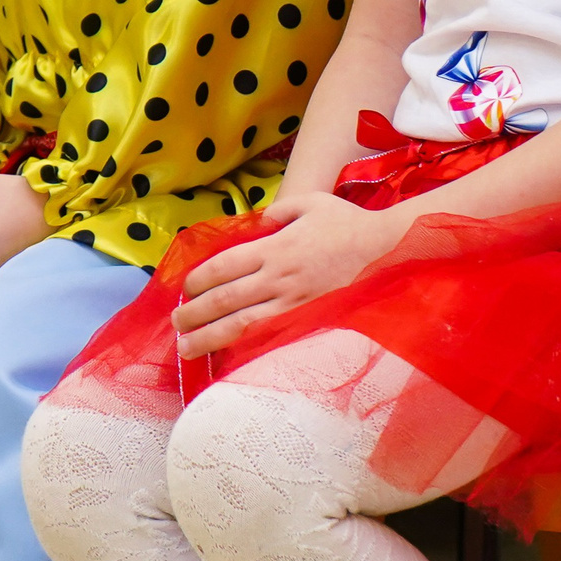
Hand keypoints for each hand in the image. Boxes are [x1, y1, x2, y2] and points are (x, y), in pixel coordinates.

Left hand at [172, 192, 405, 357]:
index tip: (184, 290)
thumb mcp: (309, 202)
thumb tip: (256, 224)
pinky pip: (270, 336)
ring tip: (187, 348)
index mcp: (275, 247)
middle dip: (195, 313)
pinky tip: (227, 357)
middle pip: (227, 299)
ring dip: (210, 337)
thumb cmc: (346, 224)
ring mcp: (294, 302)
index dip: (199, 280)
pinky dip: (245, 348)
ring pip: (243, 324)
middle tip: (175, 324)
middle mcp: (279, 277)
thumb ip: (277, 212)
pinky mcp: (307, 320)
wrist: (386, 251)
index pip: (225, 266)